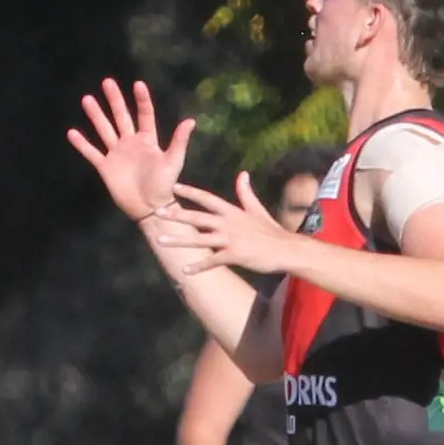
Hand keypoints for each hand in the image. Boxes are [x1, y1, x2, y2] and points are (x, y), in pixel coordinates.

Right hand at [67, 79, 194, 222]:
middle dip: (114, 100)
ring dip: (96, 116)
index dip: (142, 100)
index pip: (144, 115)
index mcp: (147, 140)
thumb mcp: (173, 161)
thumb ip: (179, 141)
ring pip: (104, 130)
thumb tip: (191, 120)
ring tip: (87, 99)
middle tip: (107, 82)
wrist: (150, 208)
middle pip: (121, 117)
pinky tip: (72, 133)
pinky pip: (92, 153)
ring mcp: (116, 154)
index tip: (138, 84)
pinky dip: (82, 144)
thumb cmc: (165, 185)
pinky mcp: (105, 167)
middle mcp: (130, 143)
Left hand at [154, 175, 306, 275]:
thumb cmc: (270, 230)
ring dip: (178, 240)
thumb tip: (243, 174)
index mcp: (232, 211)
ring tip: (160, 240)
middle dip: (176, 214)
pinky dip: (198, 266)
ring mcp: (230, 239)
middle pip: (197, 217)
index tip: (174, 186)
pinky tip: (184, 271)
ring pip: (199, 239)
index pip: (207, 198)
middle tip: (157, 212)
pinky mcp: (235, 255)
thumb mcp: (256, 209)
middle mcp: (228, 223)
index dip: (190, 192)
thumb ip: (245, 193)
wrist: (287, 250)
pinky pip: (212, 261)